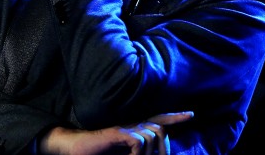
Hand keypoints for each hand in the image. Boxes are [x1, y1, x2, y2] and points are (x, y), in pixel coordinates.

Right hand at [39, 111, 193, 154]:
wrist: (74, 148)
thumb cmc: (97, 153)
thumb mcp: (123, 154)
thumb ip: (137, 153)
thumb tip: (154, 154)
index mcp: (133, 130)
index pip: (158, 120)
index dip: (174, 117)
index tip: (190, 114)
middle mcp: (131, 125)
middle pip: (159, 129)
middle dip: (164, 148)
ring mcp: (123, 128)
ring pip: (151, 135)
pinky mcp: (116, 133)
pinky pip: (138, 141)